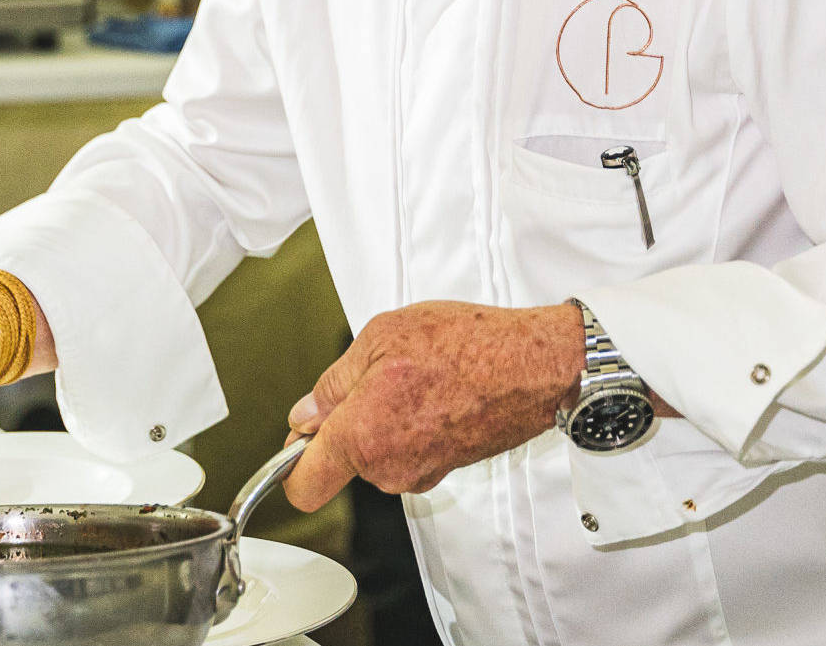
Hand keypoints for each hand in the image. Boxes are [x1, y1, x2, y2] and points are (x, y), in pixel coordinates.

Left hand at [281, 301, 586, 511]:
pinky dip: (411, 423)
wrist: (535, 366)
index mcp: (362, 439)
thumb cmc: (468, 348)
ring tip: (412, 376)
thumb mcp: (380, 338)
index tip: (295, 442)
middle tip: (372, 376)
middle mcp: (390, 468)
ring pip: (377, 452)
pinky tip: (433, 389)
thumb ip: (333, 382)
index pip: (304, 487)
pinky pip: (408, 449)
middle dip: (346, 422)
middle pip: (342, 461)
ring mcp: (421, 472)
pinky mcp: (445, 468)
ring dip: (382, 418)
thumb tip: (307, 412)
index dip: (290, 463)